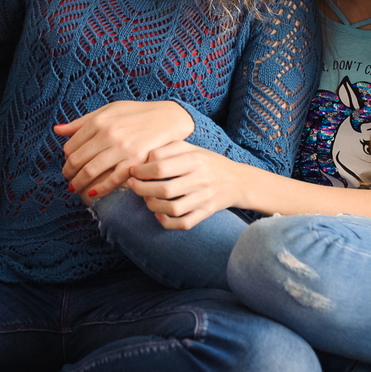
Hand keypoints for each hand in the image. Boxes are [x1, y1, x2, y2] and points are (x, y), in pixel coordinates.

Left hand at [55, 101, 194, 202]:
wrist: (168, 119)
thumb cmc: (136, 114)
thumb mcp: (108, 110)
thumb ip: (82, 122)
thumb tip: (57, 130)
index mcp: (99, 121)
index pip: (71, 145)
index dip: (66, 157)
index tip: (68, 163)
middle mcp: (108, 135)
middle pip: (77, 160)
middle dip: (68, 173)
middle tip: (68, 179)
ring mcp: (122, 150)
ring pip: (90, 172)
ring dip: (78, 184)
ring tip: (75, 188)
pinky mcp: (135, 162)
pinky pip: (112, 180)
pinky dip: (100, 189)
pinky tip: (93, 192)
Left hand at [127, 141, 244, 229]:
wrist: (237, 181)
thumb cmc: (207, 162)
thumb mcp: (191, 148)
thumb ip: (167, 150)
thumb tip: (144, 160)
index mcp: (195, 159)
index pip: (160, 166)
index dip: (141, 170)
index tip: (133, 171)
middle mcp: (200, 179)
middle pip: (164, 189)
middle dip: (141, 189)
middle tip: (132, 185)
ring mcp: (204, 198)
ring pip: (172, 209)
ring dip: (152, 205)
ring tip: (146, 198)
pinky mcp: (206, 213)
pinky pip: (184, 223)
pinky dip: (167, 222)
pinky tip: (159, 214)